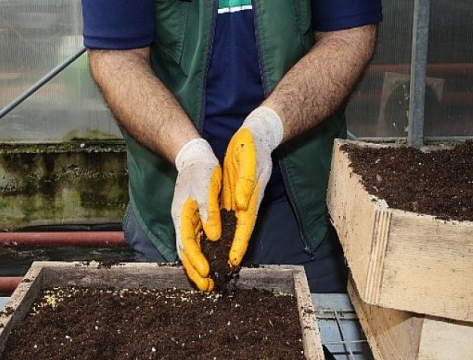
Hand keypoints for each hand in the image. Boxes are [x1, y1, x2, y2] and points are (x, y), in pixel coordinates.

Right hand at [171, 138, 221, 290]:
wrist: (195, 157)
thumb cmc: (201, 170)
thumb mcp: (206, 187)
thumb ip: (210, 212)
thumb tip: (214, 236)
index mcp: (182, 215)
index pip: (187, 243)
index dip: (196, 260)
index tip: (206, 273)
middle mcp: (182, 221)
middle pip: (186, 252)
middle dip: (195, 271)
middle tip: (207, 287)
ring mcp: (187, 221)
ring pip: (190, 250)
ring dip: (197, 267)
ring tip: (207, 283)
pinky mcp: (194, 220)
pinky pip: (196, 242)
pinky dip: (200, 256)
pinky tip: (208, 264)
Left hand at [222, 107, 282, 267]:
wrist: (256, 133)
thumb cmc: (253, 145)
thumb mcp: (249, 161)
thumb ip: (246, 184)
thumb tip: (242, 206)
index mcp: (251, 195)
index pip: (245, 225)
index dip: (239, 244)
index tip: (234, 262)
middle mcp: (247, 201)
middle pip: (239, 231)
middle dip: (232, 251)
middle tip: (225, 270)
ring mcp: (242, 198)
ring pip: (234, 226)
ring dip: (227, 243)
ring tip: (218, 262)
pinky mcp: (236, 193)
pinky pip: (229, 215)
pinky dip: (224, 229)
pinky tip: (216, 239)